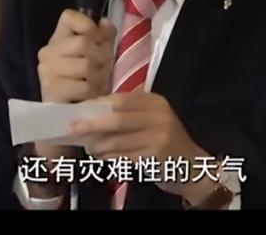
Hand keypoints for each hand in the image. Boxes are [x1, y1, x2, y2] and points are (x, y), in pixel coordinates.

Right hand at [37, 9, 115, 103]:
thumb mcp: (96, 55)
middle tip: (105, 69)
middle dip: (102, 57)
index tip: (99, 40)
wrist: (68, 116)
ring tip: (99, 83)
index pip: (68, 16)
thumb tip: (106, 22)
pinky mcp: (52, 91)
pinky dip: (94, 92)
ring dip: (100, 77)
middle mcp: (47, 52)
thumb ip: (103, 37)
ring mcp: (47, 72)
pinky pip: (84, 86)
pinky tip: (92, 95)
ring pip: (86, 65)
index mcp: (57, 39)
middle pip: (84, 42)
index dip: (89, 25)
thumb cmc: (84, 81)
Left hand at [69, 92, 218, 203]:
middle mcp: (159, 115)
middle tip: (73, 130)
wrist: (193, 166)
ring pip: (118, 139)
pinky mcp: (156, 156)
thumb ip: (128, 115)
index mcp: (155, 102)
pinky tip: (103, 157)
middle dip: (92, 124)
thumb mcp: (151, 120)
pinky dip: (110, 157)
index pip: (120, 100)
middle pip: (117, 118)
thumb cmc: (165, 141)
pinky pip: (124, 156)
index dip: (97, 105)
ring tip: (89, 148)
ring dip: (98, 145)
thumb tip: (90, 113)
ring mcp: (159, 136)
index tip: (79, 111)